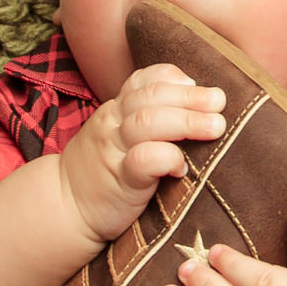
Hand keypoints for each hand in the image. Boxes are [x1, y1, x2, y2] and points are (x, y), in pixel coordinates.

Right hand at [59, 63, 225, 244]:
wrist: (66, 208)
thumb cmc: (105, 172)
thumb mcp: (119, 136)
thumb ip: (149, 119)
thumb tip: (201, 109)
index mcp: (116, 109)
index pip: (142, 80)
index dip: (172, 77)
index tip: (198, 84)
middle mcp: (113, 123)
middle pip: (150, 96)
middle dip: (190, 97)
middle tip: (220, 102)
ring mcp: (114, 150)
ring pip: (147, 122)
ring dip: (186, 120)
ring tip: (216, 126)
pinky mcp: (120, 181)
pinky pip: (143, 160)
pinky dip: (167, 157)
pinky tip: (183, 166)